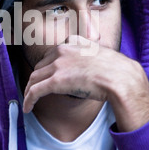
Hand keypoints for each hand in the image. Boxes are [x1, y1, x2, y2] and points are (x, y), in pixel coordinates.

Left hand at [23, 35, 148, 131]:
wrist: (121, 78)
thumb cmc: (117, 70)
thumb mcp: (102, 53)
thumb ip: (91, 54)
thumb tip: (90, 65)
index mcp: (73, 42)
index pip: (53, 53)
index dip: (47, 66)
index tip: (46, 74)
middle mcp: (62, 51)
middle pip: (41, 66)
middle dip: (37, 78)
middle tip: (36, 90)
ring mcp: (58, 65)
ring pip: (34, 78)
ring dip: (29, 90)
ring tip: (29, 100)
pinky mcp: (55, 81)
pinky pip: (34, 91)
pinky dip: (28, 99)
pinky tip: (27, 107)